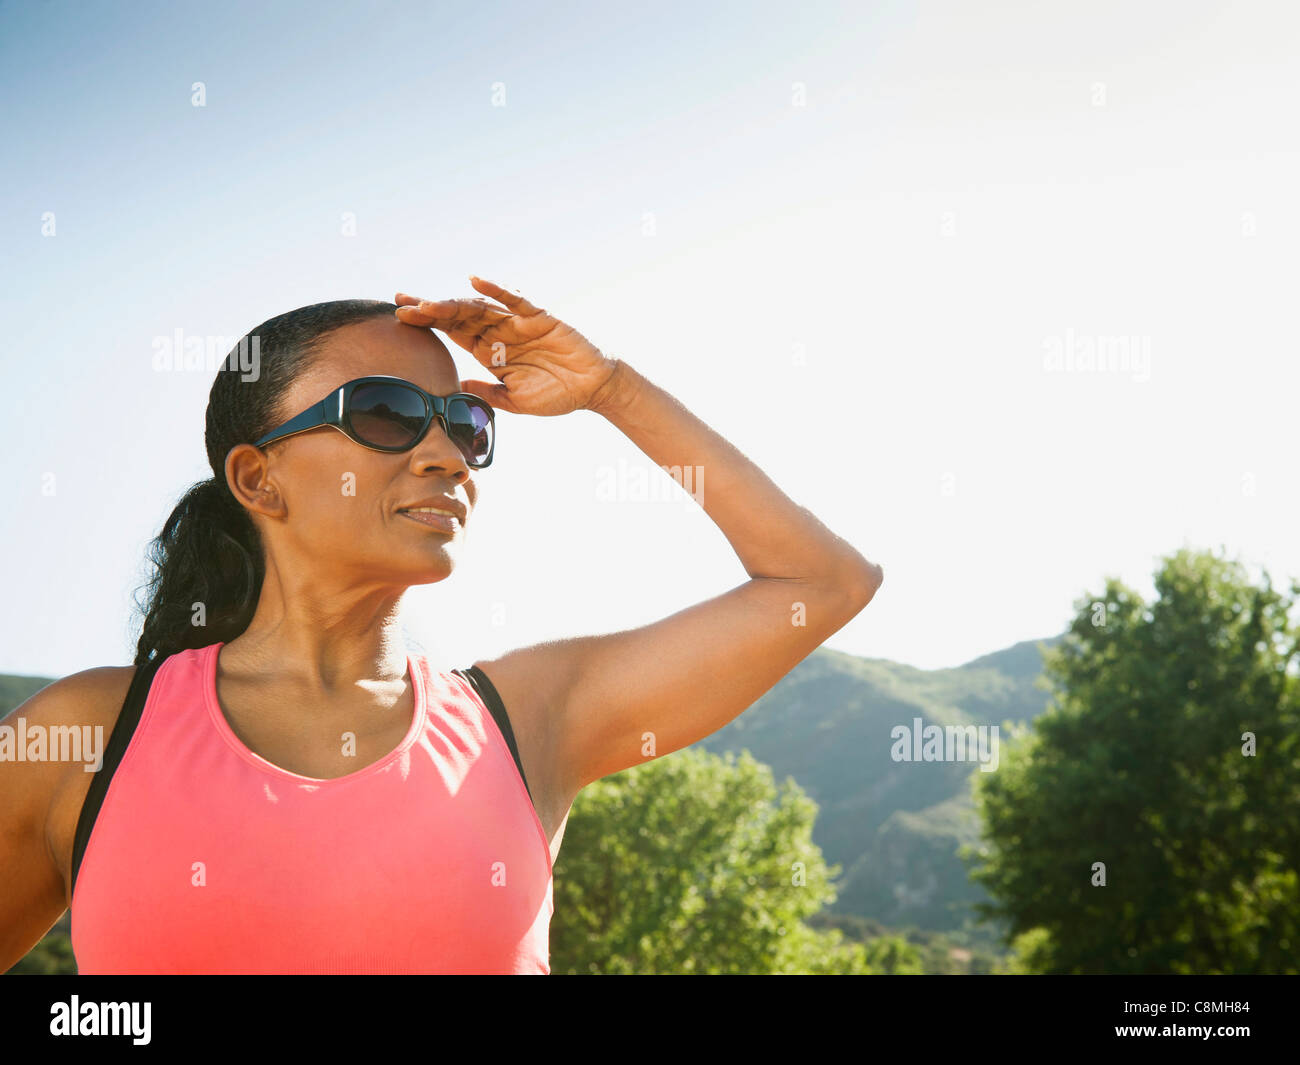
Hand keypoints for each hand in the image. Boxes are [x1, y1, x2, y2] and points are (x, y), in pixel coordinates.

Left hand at [393, 276, 623, 416]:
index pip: (451, 331)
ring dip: (452, 303)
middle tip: (399, 302)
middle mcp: (499, 332)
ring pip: (480, 307)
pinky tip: (476, 280)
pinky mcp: (540, 317)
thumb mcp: (513, 401)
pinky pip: (515, 300)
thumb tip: (454, 388)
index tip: (399, 317)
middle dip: (428, 308)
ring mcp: (518, 322)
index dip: (426, 322)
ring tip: (427, 303)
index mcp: (490, 351)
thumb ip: (486, 392)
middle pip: (458, 315)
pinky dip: (497, 289)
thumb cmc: (556, 395)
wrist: (592, 389)